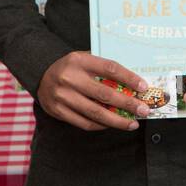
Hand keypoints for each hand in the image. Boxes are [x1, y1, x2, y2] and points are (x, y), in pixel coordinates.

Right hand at [36, 52, 151, 131]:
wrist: (41, 74)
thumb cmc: (70, 67)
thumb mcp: (84, 59)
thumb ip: (103, 68)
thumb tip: (133, 82)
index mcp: (79, 60)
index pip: (110, 68)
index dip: (129, 78)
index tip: (143, 87)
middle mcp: (70, 78)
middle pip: (105, 94)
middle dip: (128, 104)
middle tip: (144, 110)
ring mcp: (63, 96)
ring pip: (96, 113)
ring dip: (118, 120)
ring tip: (132, 123)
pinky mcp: (58, 111)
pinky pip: (85, 123)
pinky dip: (101, 126)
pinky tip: (112, 125)